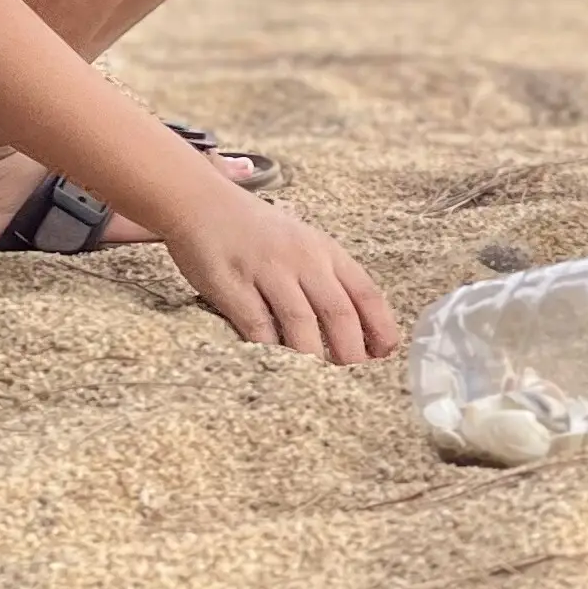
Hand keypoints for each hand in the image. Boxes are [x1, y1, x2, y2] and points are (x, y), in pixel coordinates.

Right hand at [167, 187, 400, 362]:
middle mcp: (303, 259)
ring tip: (319, 385)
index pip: (366, 293)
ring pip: (301, 322)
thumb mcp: (304, 244)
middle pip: (339, 313)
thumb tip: (360, 331)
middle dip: (352, 353)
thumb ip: (329, 279)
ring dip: (313, 358)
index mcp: (327, 251)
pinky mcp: (231, 284)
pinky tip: (275, 368)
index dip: (381, 328)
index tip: (386, 358)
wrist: (201, 203)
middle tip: (354, 383)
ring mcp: (267, 270)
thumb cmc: (257, 232)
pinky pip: (256, 324)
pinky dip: (269, 350)